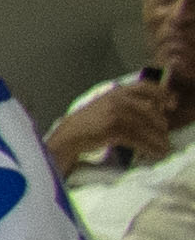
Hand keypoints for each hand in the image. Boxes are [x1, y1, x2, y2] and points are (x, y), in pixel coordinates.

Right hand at [57, 74, 178, 171]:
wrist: (69, 134)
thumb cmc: (90, 123)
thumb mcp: (107, 105)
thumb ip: (128, 103)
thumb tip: (156, 110)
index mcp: (117, 91)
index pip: (146, 86)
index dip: (162, 94)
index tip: (171, 105)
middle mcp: (117, 99)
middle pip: (150, 110)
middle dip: (161, 124)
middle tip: (165, 134)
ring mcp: (115, 114)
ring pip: (146, 126)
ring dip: (158, 139)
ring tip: (163, 147)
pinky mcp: (113, 129)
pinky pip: (138, 139)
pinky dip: (149, 148)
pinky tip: (154, 153)